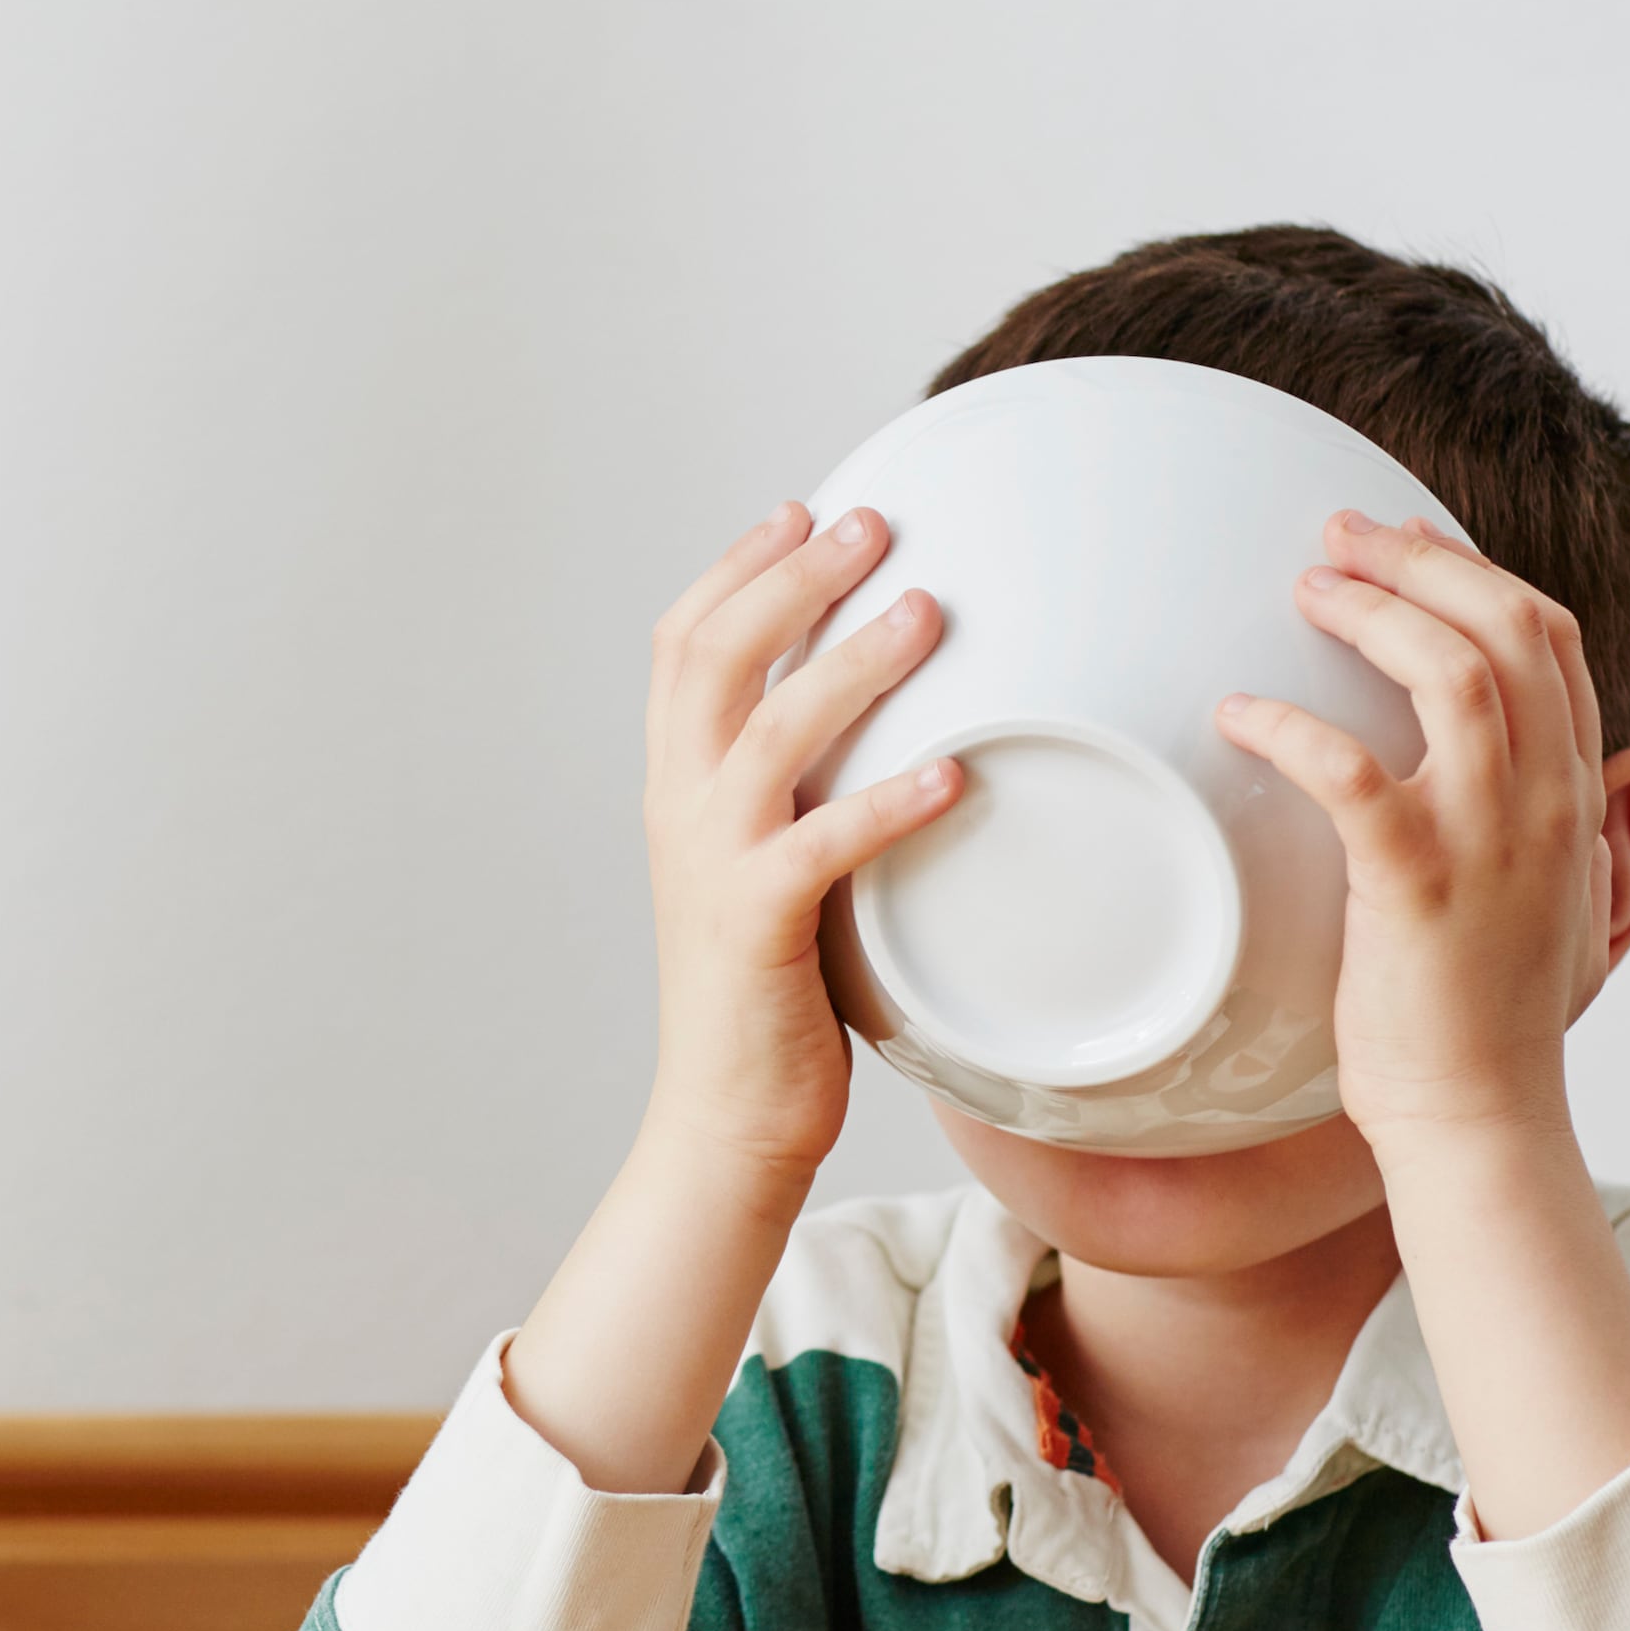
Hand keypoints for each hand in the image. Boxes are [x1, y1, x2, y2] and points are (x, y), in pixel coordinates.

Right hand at [497, 507, 963, 1495]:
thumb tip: (885, 723)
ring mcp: (712, 867)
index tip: (804, 508)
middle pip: (716, 659)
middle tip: (874, 523)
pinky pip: (820, 848)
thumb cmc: (771, 996)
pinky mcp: (756, 931)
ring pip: (770, 734)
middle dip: (794, 579)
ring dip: (850, 665)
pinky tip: (952, 774)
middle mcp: (680, 810)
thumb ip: (799, 792)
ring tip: (928, 612)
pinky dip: (886, 803)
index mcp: (677, 788)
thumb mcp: (771, 867)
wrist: (726, 1121)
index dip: (738, 567)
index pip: (684, 645)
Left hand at [1217, 511, 1629, 1155]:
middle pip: (1507, 628)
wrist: (1481, 1119)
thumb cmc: (1506, 1022)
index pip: (1549, 642)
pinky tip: (1239, 714)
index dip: (1474, 571)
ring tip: (1306, 590)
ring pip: (1452, 673)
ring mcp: (1488, 842)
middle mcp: (1548, 804)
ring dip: (1375, 613)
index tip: (1404, 539)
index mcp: (1578, 798)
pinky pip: (1350, 773)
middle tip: (1339, 535)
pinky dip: (1292, 727)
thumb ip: (1606, 831)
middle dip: (1421, 559)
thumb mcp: (1584, 910)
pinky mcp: (1414, 886)